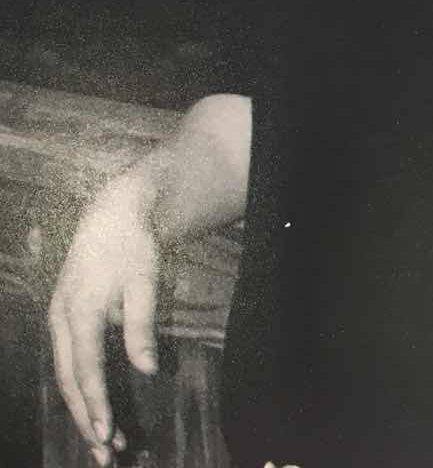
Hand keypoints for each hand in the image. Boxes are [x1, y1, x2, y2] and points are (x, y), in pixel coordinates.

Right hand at [48, 180, 159, 465]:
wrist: (111, 214)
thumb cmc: (132, 245)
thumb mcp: (144, 280)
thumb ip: (142, 326)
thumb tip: (149, 370)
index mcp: (80, 309)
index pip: (86, 367)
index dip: (95, 401)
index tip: (106, 431)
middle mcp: (61, 320)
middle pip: (69, 380)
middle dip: (86, 418)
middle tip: (104, 455)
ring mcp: (59, 321)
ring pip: (65, 376)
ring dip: (83, 410)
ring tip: (104, 443)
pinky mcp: (65, 321)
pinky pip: (69, 363)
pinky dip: (82, 390)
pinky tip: (98, 411)